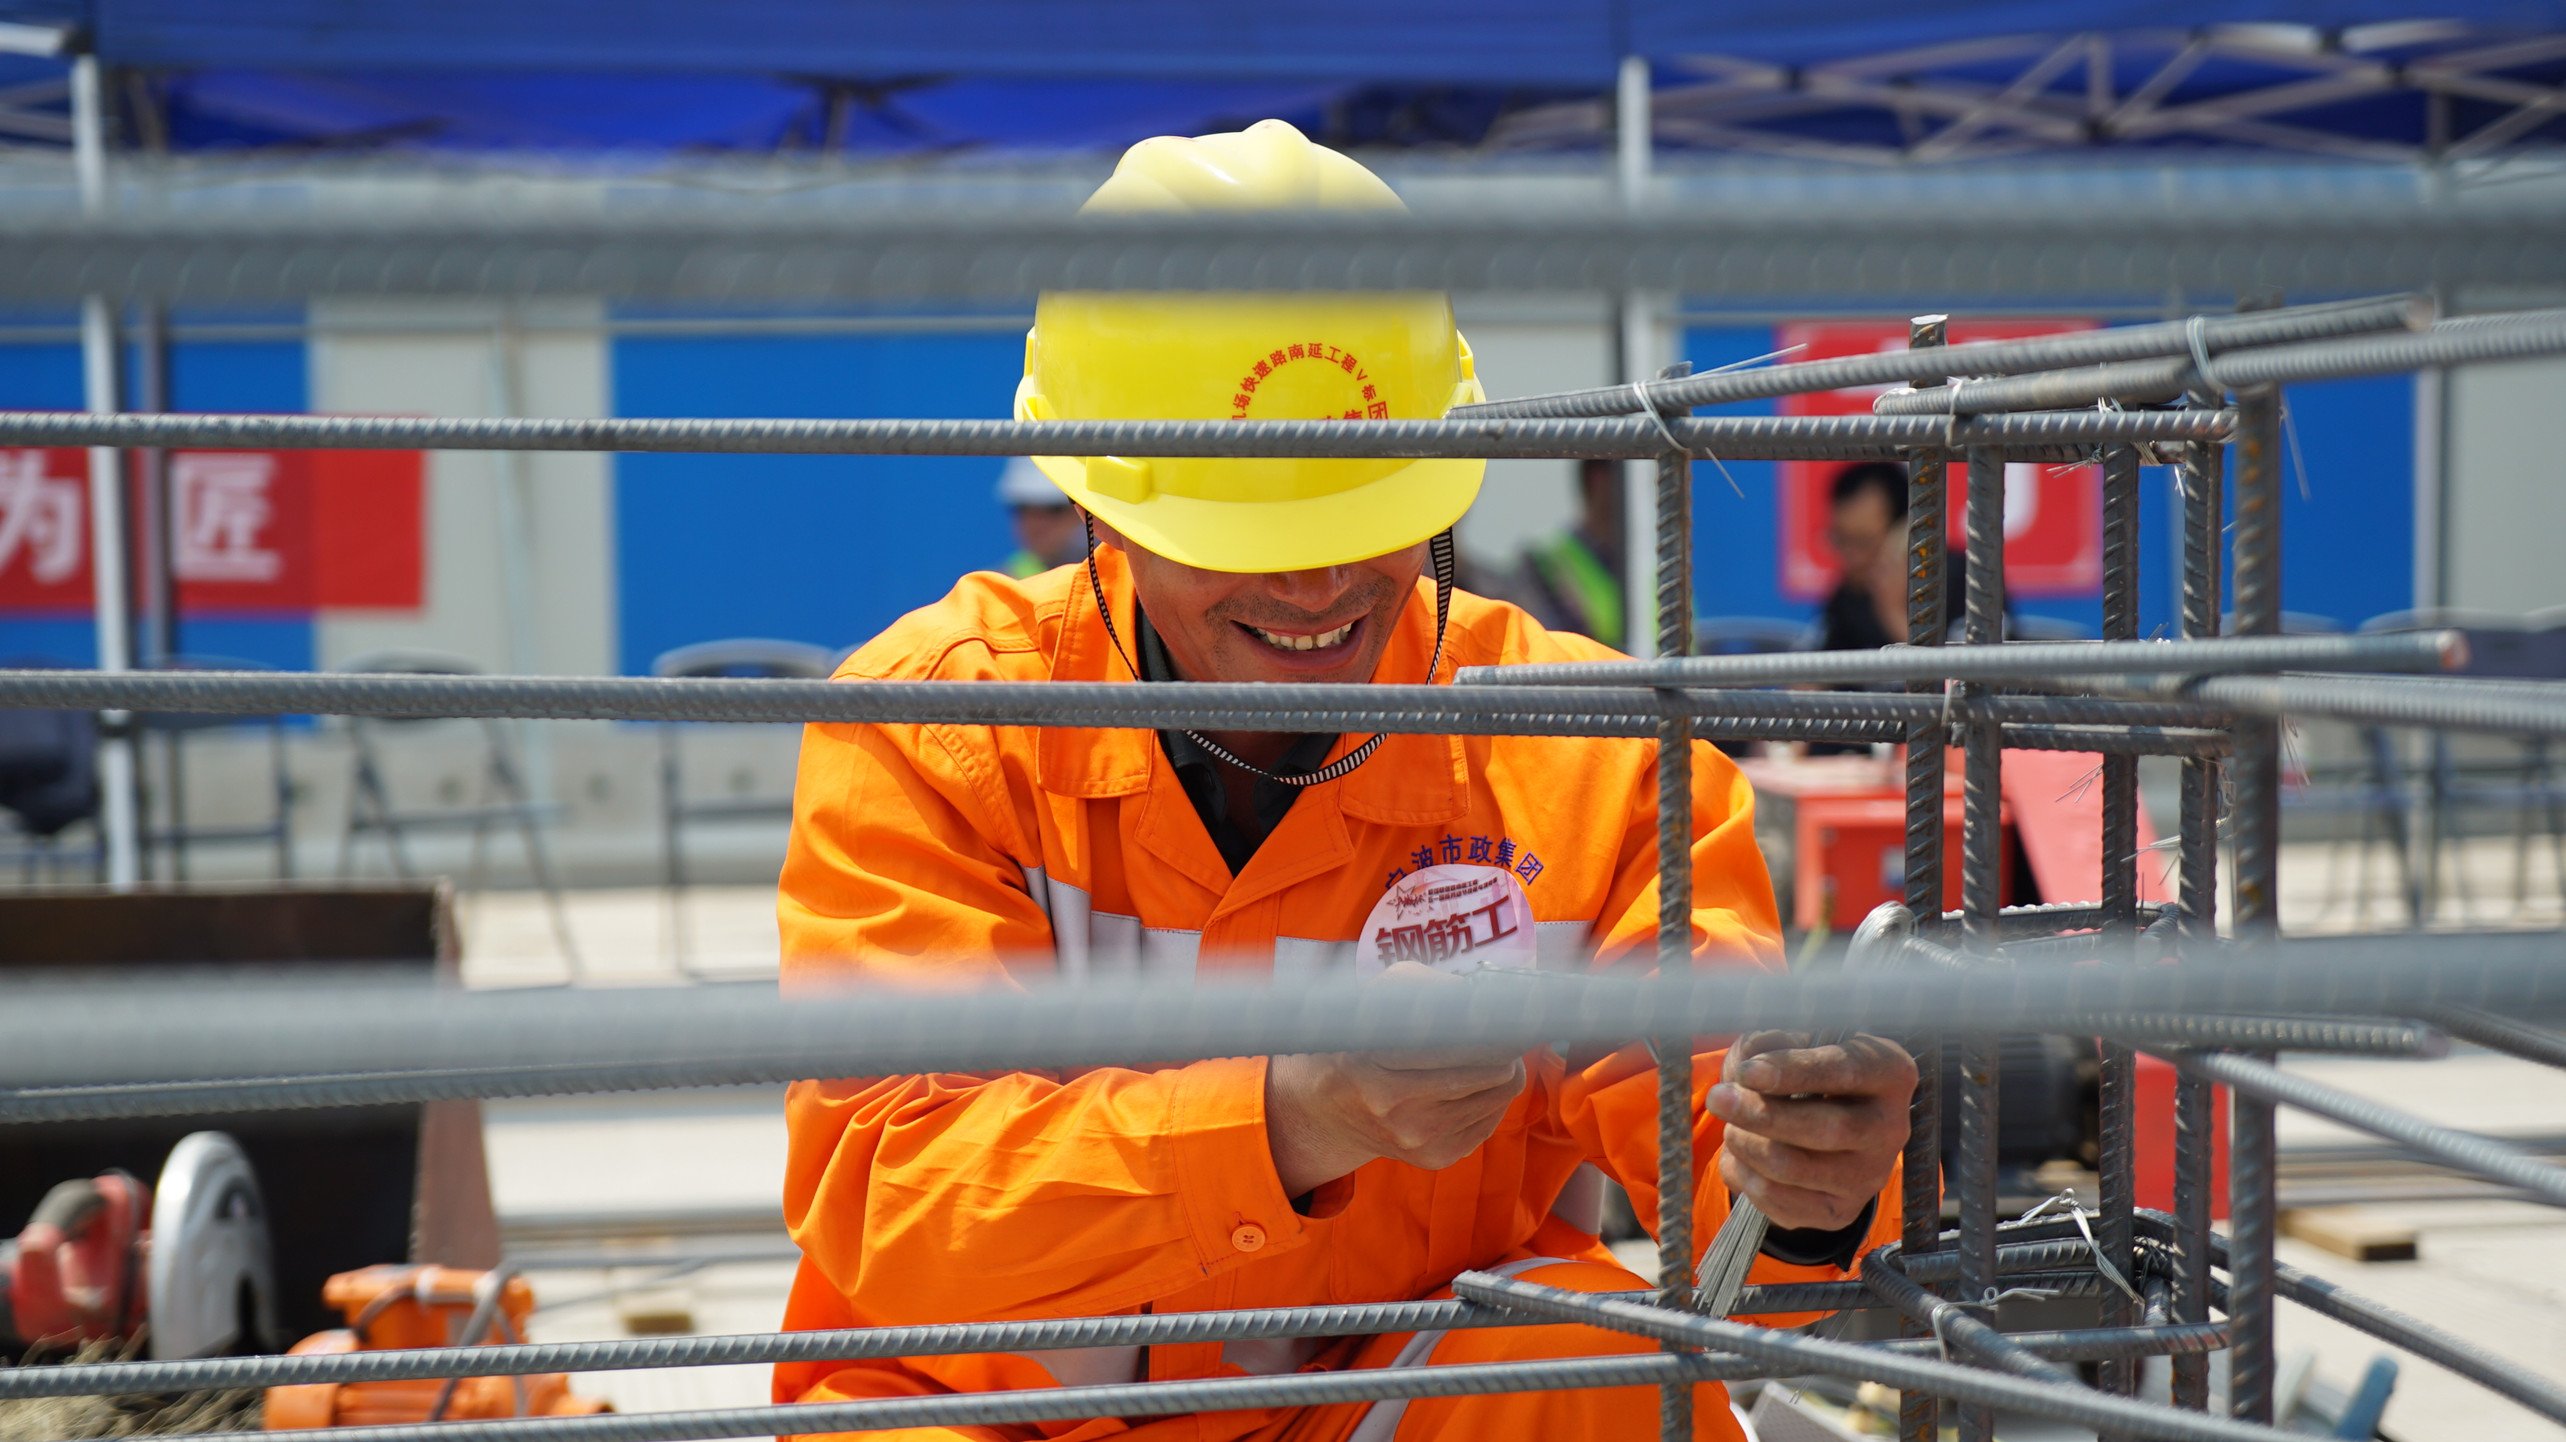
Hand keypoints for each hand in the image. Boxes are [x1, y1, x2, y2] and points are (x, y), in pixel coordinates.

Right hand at [1264, 963, 1528, 1196]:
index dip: (1490, 1024)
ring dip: (1503, 1068)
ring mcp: (1418, 1141)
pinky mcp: (1436, 1158)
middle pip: (1493, 1071)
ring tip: (1487, 1052)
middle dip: (1504, 1044)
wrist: (1329, 1112)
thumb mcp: (1375, 1000)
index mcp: (1372, 1069)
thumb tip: (1482, 993)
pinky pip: (1493, 1118)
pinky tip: (1473, 1082)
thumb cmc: (1359, 1042)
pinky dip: (1492, 1096)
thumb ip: (1424, 986)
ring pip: (1500, 1094)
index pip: (1457, 1043)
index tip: (1500, 1009)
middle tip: (1501, 1028)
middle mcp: (1396, 1111)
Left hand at [1707, 1030, 1916, 1232]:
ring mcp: (1869, 1176)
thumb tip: (1747, 1068)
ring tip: (1731, 1124)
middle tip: (1719, 1098)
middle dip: (1760, 1114)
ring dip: (1745, 1143)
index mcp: (1890, 1072)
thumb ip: (1771, 1042)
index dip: (1791, 1071)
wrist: (1824, 1120)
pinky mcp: (1840, 1211)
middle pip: (1824, 1129)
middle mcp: (1890, 1128)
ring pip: (1793, 1167)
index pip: (1844, 1071)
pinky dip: (1744, 1173)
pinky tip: (1740, 1153)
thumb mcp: (1794, 1039)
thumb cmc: (1808, 1068)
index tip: (1747, 1072)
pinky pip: (1777, 1200)